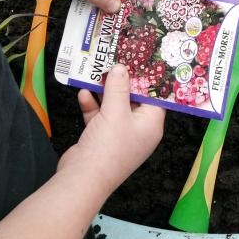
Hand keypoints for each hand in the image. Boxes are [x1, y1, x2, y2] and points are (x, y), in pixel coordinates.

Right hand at [57, 65, 164, 193]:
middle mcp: (137, 130)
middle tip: (113, 61)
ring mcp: (118, 134)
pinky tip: (84, 94)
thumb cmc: (108, 146)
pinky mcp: (101, 138)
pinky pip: (99, 116)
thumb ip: (119, 87)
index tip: (139, 61)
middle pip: (132, 99)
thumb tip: (122, 68)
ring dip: (104, 92)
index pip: (154, 98)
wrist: (83, 177)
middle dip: (121, 82)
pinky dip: (92, 105)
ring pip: (113, 106)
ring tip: (96, 73)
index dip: (147, 80)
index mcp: (150, 125)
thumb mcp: (116, 111)